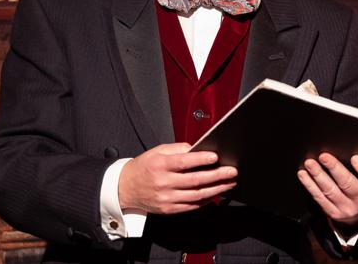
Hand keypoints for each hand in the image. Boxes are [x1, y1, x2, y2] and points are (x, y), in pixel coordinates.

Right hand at [118, 143, 236, 214]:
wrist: (126, 188)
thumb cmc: (144, 167)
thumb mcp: (158, 151)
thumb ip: (178, 149)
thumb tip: (197, 149)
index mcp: (160, 165)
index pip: (184, 162)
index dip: (201, 159)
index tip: (215, 157)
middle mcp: (163, 183)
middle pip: (195, 180)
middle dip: (216, 176)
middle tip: (232, 171)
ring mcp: (167, 198)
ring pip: (196, 195)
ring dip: (216, 189)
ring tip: (229, 183)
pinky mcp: (169, 209)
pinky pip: (191, 206)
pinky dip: (206, 201)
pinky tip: (216, 194)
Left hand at [297, 153, 357, 227]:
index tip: (355, 158)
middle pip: (347, 184)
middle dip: (334, 168)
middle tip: (324, 156)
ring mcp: (346, 208)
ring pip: (330, 190)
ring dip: (318, 175)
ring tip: (310, 163)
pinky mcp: (333, 213)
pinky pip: (319, 198)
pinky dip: (310, 185)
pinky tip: (304, 175)